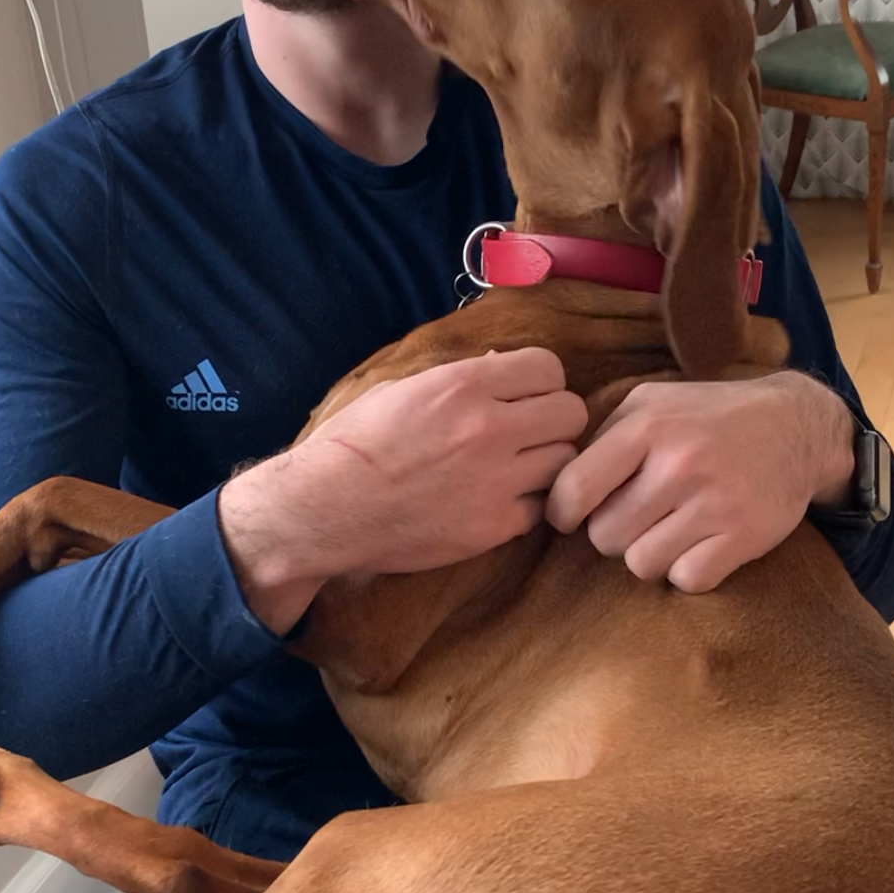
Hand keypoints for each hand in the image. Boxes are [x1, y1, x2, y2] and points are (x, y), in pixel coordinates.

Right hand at [219, 348, 587, 631]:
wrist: (322, 510)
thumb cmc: (353, 446)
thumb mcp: (400, 390)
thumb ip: (458, 378)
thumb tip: (500, 365)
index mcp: (463, 386)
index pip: (549, 368)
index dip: (541, 381)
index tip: (526, 395)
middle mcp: (488, 429)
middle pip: (571, 413)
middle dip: (554, 420)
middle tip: (531, 432)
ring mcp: (496, 481)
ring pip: (565, 462)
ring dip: (546, 463)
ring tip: (518, 468)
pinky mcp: (493, 527)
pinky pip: (541, 509)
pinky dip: (527, 505)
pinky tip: (499, 501)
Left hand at [545, 370, 856, 592]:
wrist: (796, 426)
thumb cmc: (707, 418)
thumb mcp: (651, 403)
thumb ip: (602, 438)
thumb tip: (547, 479)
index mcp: (648, 425)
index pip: (573, 490)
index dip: (562, 512)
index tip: (569, 516)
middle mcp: (680, 463)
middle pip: (604, 536)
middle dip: (614, 531)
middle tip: (639, 516)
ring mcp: (714, 502)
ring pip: (641, 563)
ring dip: (649, 553)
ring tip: (670, 527)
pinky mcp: (744, 535)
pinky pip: (686, 579)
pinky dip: (687, 570)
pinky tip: (699, 542)